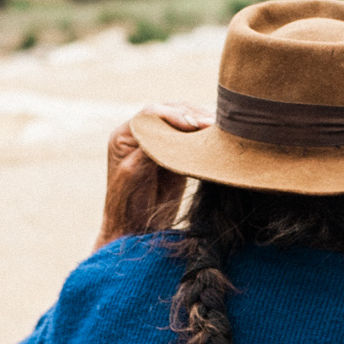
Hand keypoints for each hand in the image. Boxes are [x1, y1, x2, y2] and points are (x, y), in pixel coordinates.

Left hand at [94, 103, 211, 251]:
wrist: (135, 230)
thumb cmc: (126, 205)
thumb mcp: (134, 173)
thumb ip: (149, 147)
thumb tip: (170, 128)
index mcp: (124, 135)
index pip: (151, 114)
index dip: (173, 114)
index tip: (192, 124)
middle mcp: (142, 135)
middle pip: (169, 112)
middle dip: (192, 116)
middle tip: (212, 124)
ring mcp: (160, 143)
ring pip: (183, 122)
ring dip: (200, 123)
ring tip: (218, 128)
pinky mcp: (176, 154)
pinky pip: (191, 138)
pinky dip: (204, 136)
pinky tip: (217, 137)